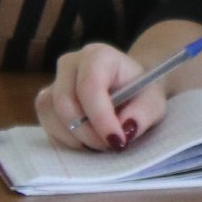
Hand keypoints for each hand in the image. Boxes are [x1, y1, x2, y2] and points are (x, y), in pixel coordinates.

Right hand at [35, 43, 162, 149]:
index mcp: (98, 56)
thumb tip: (126, 129)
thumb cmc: (141, 91)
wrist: (128, 89)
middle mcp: (70, 64)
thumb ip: (144, 112)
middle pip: (65, 103)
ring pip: (51, 116)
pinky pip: (48, 126)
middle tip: (111, 146)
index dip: (101, 117)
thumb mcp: (154, 101)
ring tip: (102, 143)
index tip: (117, 141)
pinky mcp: (46, 103)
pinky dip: (67, 141)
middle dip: (88, 132)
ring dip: (76, 138)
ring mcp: (54, 82)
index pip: (90, 86)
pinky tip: (88, 141)